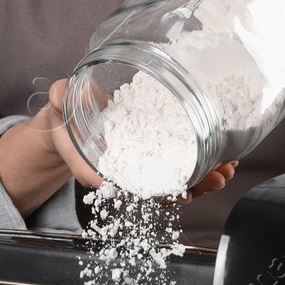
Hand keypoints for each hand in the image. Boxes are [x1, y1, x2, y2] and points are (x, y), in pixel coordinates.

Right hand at [39, 79, 237, 199]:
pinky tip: (223, 162)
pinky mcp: (152, 158)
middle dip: (189, 187)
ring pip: (172, 183)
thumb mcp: (58, 105)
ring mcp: (139, 169)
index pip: (123, 185)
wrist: (69, 122)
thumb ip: (59, 99)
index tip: (175, 193)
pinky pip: (177, 169)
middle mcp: (122, 174)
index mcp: (96, 168)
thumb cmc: (64, 115)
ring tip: (227, 171)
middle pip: (157, 190)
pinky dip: (200, 168)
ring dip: (202, 180)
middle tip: (215, 179)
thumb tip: (61, 91)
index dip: (151, 191)